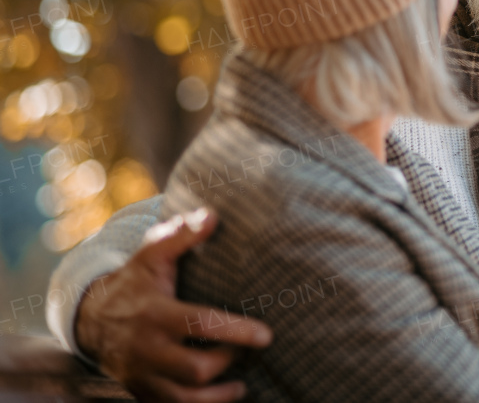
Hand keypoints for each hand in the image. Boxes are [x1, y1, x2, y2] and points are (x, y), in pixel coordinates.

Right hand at [75, 207, 272, 402]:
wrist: (91, 317)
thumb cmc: (135, 281)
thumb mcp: (152, 253)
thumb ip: (181, 234)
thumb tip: (213, 215)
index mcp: (154, 313)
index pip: (200, 324)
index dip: (236, 332)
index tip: (266, 335)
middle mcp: (146, 348)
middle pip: (195, 369)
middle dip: (227, 361)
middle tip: (246, 349)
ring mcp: (141, 374)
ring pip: (183, 398)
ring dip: (217, 394)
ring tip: (240, 384)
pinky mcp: (140, 391)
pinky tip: (222, 396)